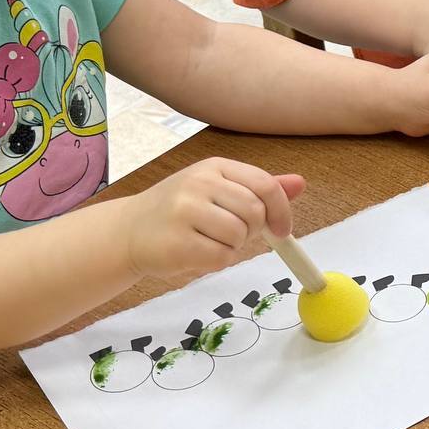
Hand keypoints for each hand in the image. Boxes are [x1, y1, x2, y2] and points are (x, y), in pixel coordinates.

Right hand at [124, 158, 304, 282]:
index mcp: (214, 167)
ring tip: (208, 241)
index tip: (281, 230)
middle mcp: (199, 183)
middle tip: (231, 234)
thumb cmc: (178, 211)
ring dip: (232, 247)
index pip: (265, 185)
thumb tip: (300, 183)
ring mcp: (185, 211)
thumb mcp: (217, 189)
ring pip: (239, 235)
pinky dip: (216, 261)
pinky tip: (196, 253)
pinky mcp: (178, 242)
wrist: (128, 231)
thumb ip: (258, 188)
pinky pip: (221, 257)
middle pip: (255, 212)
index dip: (281, 210)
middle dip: (252, 231)